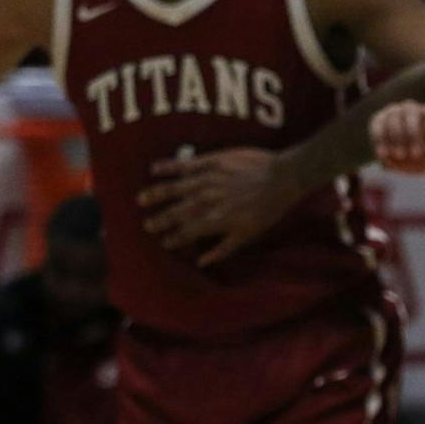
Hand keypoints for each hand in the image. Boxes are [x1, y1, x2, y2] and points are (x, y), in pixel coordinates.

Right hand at [139, 148, 301, 267]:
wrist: (283, 177)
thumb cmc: (268, 209)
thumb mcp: (248, 235)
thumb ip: (223, 249)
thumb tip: (201, 262)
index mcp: (215, 220)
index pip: (187, 233)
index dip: (173, 239)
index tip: (163, 242)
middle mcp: (207, 201)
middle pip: (177, 213)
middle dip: (160, 220)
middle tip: (147, 225)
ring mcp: (208, 180)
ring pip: (175, 189)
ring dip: (157, 195)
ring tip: (141, 200)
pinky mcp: (212, 161)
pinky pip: (184, 164)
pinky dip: (168, 166)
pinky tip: (154, 168)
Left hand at [371, 103, 424, 174]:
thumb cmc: (423, 160)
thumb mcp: (407, 166)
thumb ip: (394, 164)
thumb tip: (385, 161)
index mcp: (391, 121)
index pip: (379, 122)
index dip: (379, 138)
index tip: (384, 154)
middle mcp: (405, 111)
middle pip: (394, 115)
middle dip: (396, 136)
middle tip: (401, 155)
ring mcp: (424, 111)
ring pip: (412, 112)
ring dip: (412, 134)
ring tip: (417, 154)